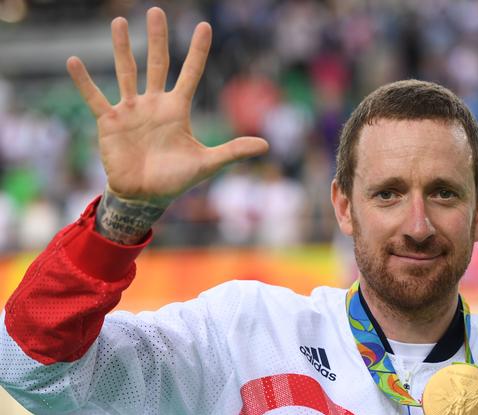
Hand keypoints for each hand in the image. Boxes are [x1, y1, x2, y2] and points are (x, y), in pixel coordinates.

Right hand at [66, 7, 267, 205]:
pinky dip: (84, 82)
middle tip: (156, 11)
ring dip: (122, 48)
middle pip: (157, 64)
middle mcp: (154, 104)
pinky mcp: (109, 122)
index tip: (204, 26)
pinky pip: (94, 97)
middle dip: (158, 38)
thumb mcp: (206, 164)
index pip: (190, 73)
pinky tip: (73, 61)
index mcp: (177, 110)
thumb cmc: (176, 180)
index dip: (198, 51)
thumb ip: (233, 152)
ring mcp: (130, 110)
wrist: (145, 196)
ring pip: (126, 72)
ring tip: (120, 22)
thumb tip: (266, 145)